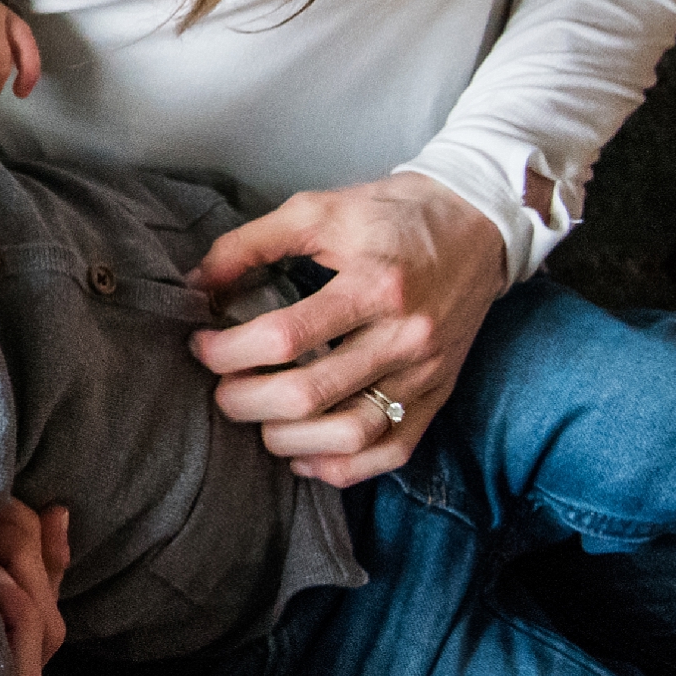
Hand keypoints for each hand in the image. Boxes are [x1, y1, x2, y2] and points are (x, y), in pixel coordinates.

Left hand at [187, 173, 509, 487]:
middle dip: (245, 400)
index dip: (229, 350)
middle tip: (219, 388)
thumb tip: (197, 282)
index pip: (285, 337)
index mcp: (372, 285)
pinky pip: (391, 452)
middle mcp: (404, 337)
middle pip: (310, 395)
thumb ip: (250, 243)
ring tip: (256, 419)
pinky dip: (341, 466)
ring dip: (287, 440)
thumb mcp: (317, 209)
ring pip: (349, 435)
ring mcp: (424, 373)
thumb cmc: (391, 214)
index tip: (202, 345)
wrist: (478, 223)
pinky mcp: (437, 394)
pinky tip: (303, 454)